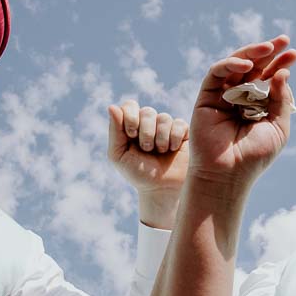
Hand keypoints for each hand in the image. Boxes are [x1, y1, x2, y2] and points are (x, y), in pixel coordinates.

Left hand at [108, 101, 188, 228]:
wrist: (161, 189)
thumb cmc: (138, 173)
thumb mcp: (119, 155)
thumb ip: (114, 131)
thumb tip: (112, 106)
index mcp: (132, 125)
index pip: (130, 106)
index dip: (130, 116)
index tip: (131, 134)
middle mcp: (149, 123)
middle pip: (147, 111)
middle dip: (146, 132)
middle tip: (147, 149)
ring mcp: (167, 127)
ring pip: (164, 118)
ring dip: (160, 138)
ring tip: (160, 152)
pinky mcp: (183, 132)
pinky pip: (179, 124)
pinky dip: (174, 138)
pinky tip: (173, 150)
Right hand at [186, 36, 295, 194]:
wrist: (228, 174)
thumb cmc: (253, 156)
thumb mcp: (278, 127)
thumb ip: (281, 100)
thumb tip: (283, 73)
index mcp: (257, 104)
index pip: (268, 78)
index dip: (280, 64)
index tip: (294, 54)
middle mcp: (239, 97)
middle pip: (253, 67)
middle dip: (268, 52)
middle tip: (283, 41)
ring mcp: (222, 95)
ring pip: (235, 65)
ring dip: (251, 53)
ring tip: (269, 48)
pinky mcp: (206, 97)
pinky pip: (217, 73)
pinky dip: (231, 65)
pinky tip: (247, 65)